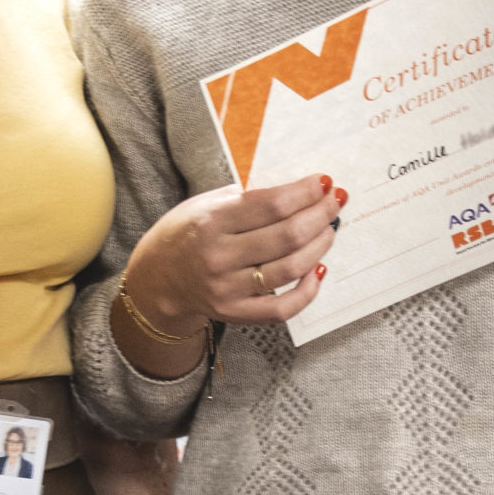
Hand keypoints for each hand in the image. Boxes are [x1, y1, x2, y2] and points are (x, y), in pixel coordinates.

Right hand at [121, 172, 344, 349]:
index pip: (271, 204)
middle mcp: (219, 256)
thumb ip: (246, 196)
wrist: (157, 279)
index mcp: (212, 221)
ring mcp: (227, 288)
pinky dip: (307, 290)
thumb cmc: (188, 233)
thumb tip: (297, 187)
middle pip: (287, 235)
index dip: (305, 192)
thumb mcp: (206, 203)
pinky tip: (317, 269)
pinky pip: (282, 307)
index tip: (324, 182)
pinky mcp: (235, 312)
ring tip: (329, 229)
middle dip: (320, 215)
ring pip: (290, 268)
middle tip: (336, 202)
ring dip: (319, 246)